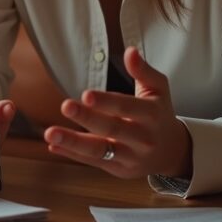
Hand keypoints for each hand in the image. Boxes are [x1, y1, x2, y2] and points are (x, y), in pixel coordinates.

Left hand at [43, 47, 192, 178]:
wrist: (172, 151)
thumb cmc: (160, 114)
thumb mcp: (158, 90)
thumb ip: (143, 71)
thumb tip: (130, 51)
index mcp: (151, 115)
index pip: (127, 107)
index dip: (107, 102)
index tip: (86, 94)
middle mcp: (142, 138)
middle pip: (112, 128)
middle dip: (87, 118)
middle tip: (65, 106)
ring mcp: (130, 156)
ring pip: (99, 151)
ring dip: (73, 142)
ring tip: (50, 133)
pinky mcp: (119, 170)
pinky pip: (93, 162)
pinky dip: (71, 154)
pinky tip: (52, 145)